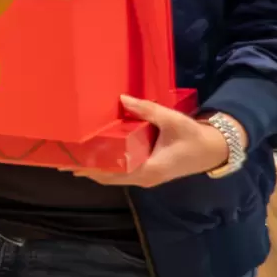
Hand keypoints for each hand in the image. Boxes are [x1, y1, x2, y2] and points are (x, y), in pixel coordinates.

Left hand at [80, 95, 234, 187]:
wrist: (214, 150)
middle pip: (108, 177)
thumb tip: (122, 98)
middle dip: (86, 169)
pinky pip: (122, 172)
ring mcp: (145, 177)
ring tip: (72, 159)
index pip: (112, 173)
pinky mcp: (148, 171)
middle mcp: (144, 178)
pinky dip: (106, 166)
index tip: (70, 162)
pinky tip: (94, 157)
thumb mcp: (171, 120)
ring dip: (95, 169)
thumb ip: (147, 110)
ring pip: (114, 176)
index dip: (90, 168)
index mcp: (148, 169)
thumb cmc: (193, 136)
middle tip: (63, 159)